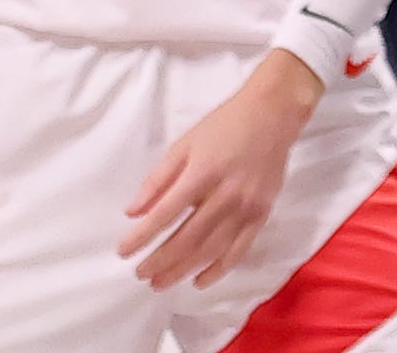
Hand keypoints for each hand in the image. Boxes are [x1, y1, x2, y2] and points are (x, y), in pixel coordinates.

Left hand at [119, 50, 323, 290]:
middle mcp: (226, 193)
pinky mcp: (262, 213)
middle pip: (188, 238)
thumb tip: (132, 213)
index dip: (141, 237)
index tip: (123, 252)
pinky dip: (219, 269)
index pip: (166, 214)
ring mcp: (247, 206)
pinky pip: (239, 249)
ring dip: (183, 270)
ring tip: (160, 283)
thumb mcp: (185, 144)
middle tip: (140, 274)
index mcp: (203, 172)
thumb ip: (158, 179)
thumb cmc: (224, 126)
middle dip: (160, 260)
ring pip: (211, 249)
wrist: (274, 113)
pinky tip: (199, 281)